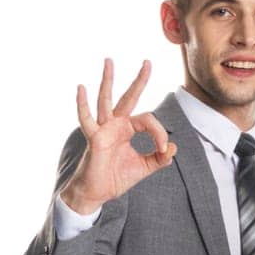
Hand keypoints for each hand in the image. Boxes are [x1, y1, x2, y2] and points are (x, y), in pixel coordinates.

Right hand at [62, 59, 176, 214]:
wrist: (98, 193)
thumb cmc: (116, 178)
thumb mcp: (144, 168)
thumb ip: (159, 159)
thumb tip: (173, 148)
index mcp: (128, 130)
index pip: (149, 121)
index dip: (159, 133)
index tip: (163, 150)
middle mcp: (115, 124)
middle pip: (128, 98)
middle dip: (139, 81)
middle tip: (148, 62)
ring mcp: (103, 129)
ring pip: (106, 100)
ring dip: (108, 81)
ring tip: (110, 61)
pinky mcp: (94, 138)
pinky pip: (86, 119)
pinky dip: (82, 104)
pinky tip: (81, 88)